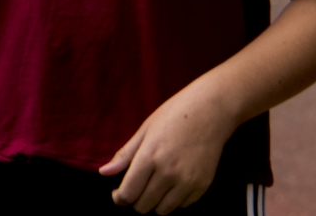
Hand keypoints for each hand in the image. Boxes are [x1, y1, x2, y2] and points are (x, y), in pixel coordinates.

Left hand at [98, 82, 237, 213]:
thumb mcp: (145, 130)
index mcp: (150, 157)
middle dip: (135, 201)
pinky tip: (173, 183)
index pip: (128, 193)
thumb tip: (103, 173)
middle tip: (137, 188)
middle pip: (144, 205)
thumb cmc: (174, 114)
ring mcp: (188, 180)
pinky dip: (175, 199)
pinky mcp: (203, 185)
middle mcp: (168, 173)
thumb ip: (125, 155)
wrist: (211, 110)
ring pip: (163, 210)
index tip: (118, 193)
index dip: (120, 198)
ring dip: (155, 203)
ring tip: (154, 186)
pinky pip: (182, 205)